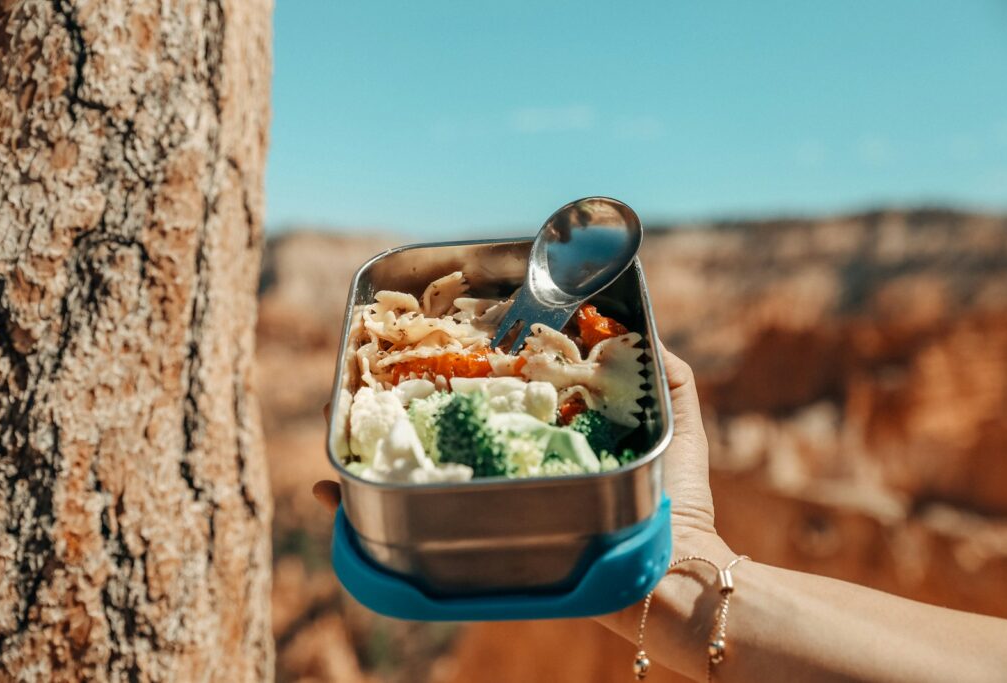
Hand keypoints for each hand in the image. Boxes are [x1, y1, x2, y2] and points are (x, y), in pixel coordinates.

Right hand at [311, 346, 733, 632]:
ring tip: (335, 418)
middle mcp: (510, 465)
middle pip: (442, 428)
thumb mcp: (677, 425)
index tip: (424, 338)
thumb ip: (665, 375)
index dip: (452, 368)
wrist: (670, 577)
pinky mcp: (477, 538)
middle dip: (396, 405)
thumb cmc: (676, 503)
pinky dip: (360, 512)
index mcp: (544, 435)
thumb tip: (636, 327)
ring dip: (368, 445)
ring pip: (417, 469)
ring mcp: (491, 501)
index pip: (488, 394)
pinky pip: (410, 524)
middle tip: (362, 378)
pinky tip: (329, 489)